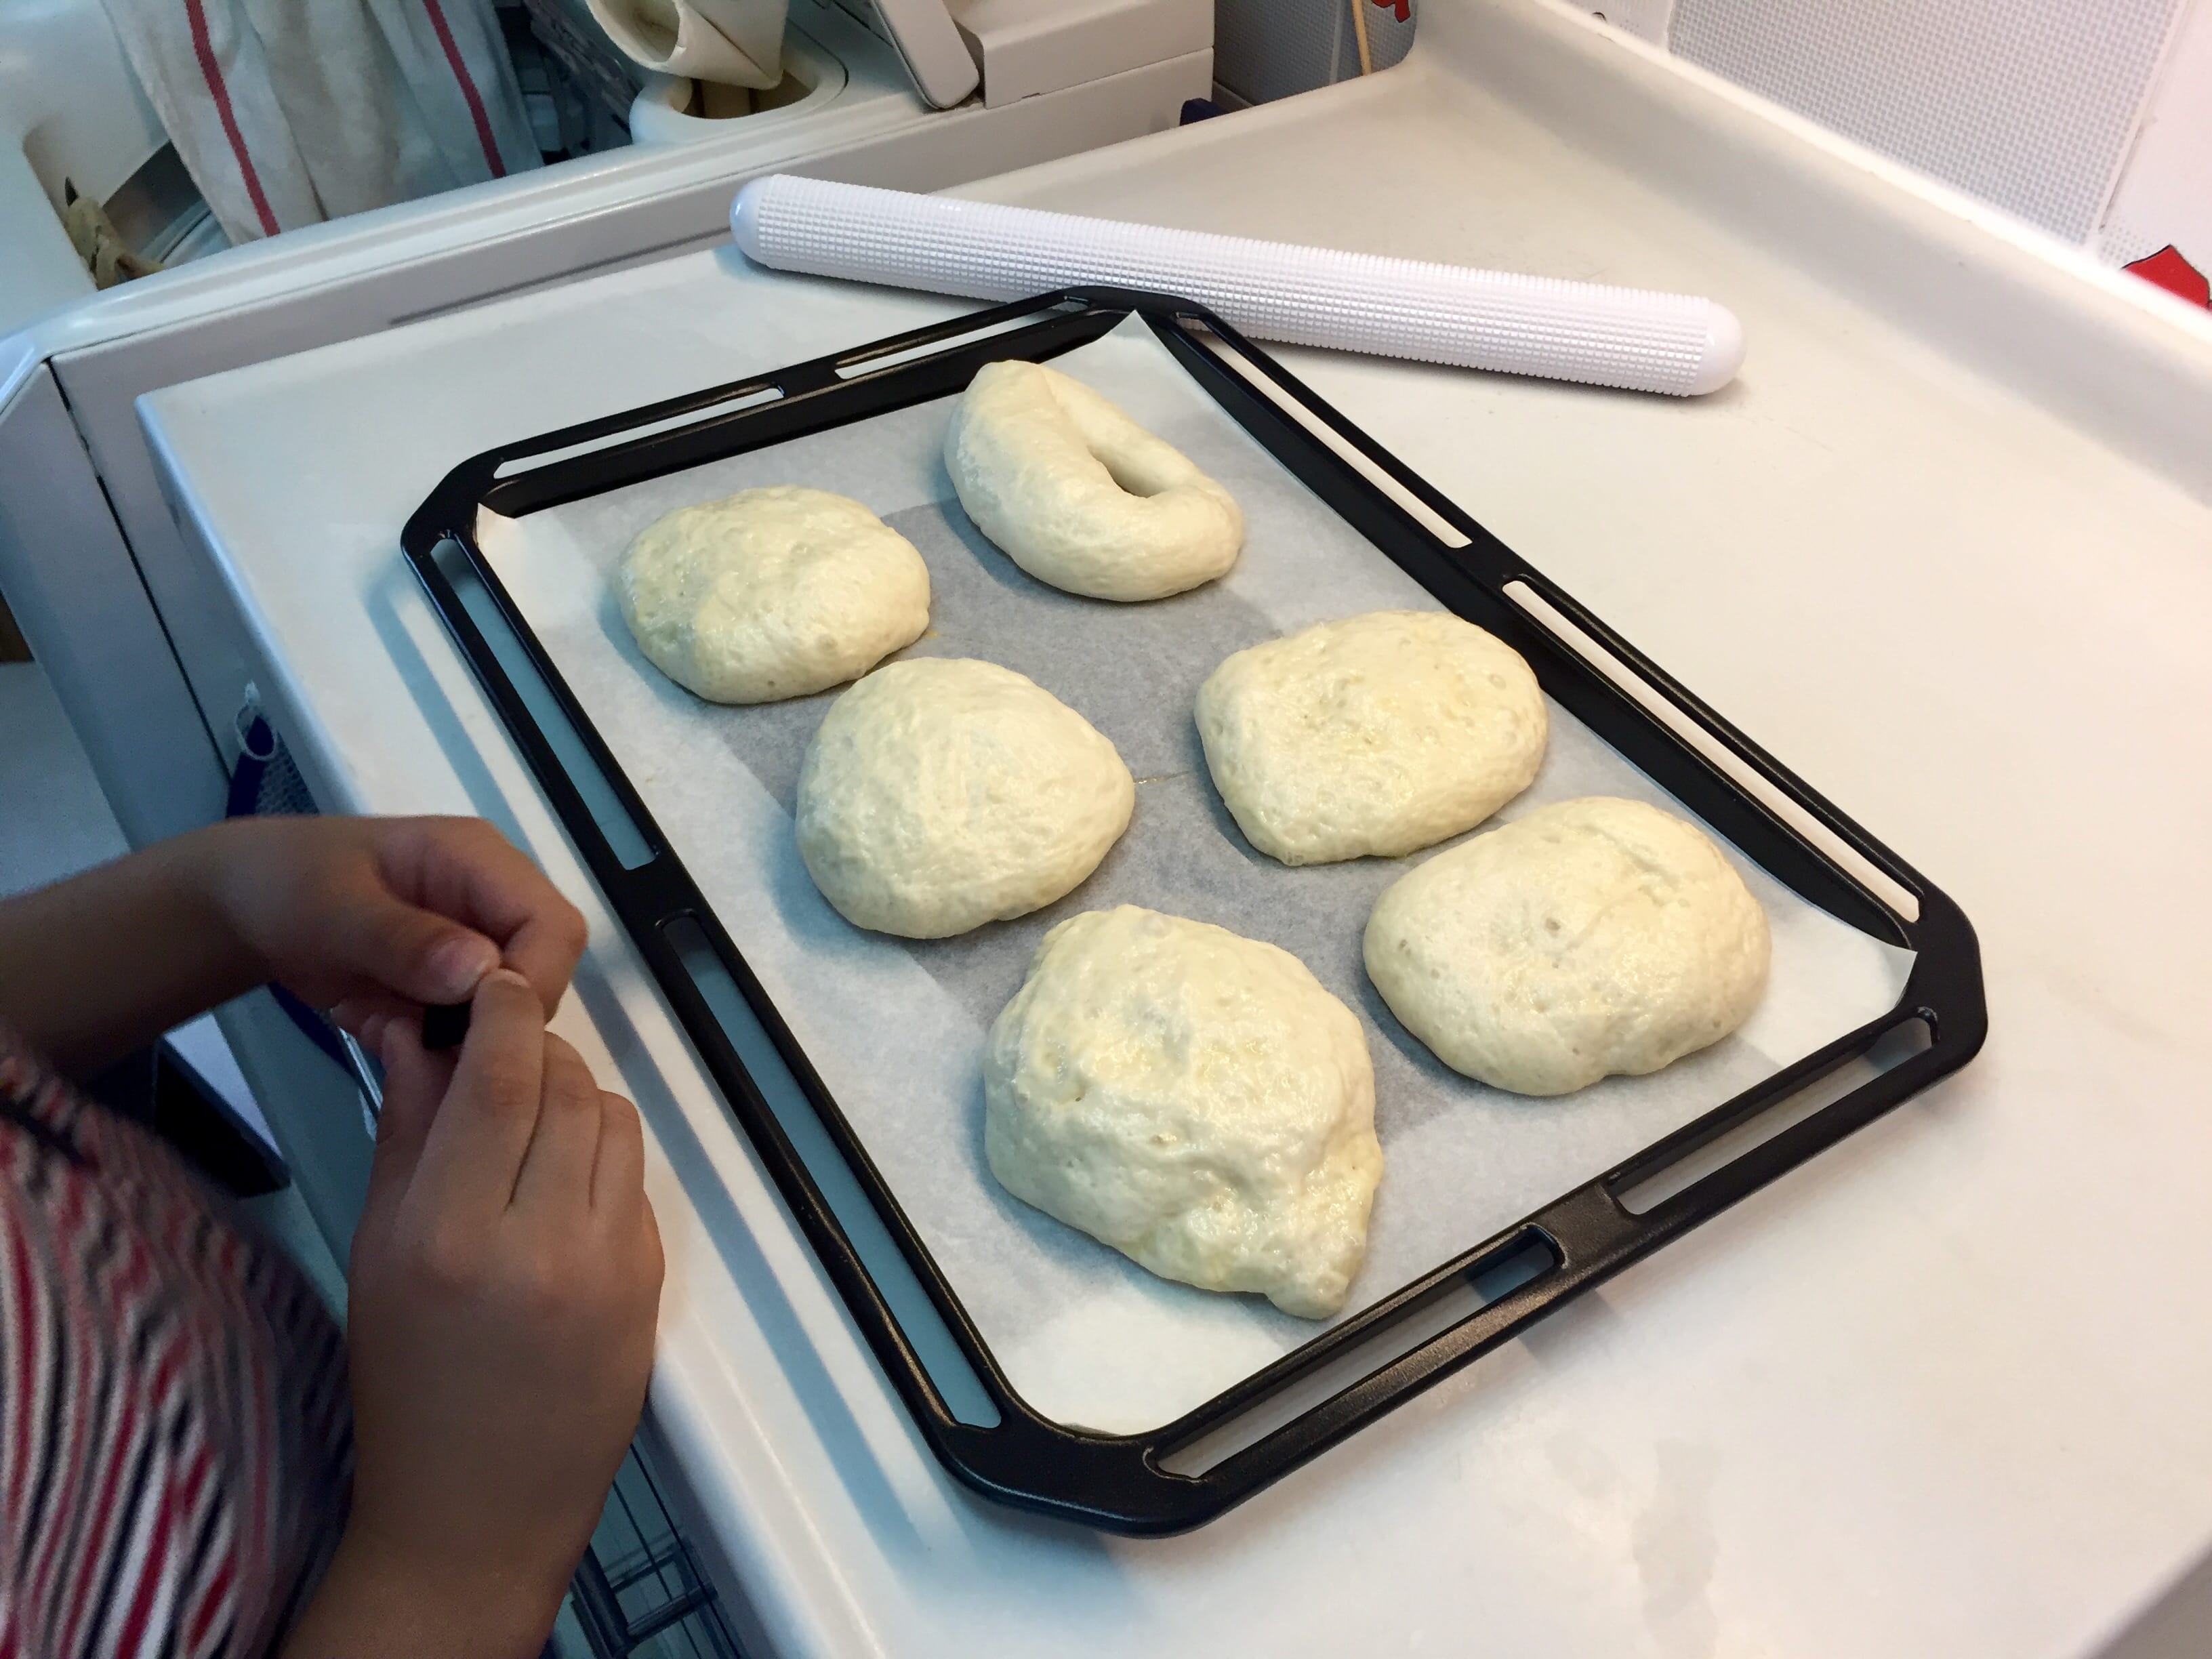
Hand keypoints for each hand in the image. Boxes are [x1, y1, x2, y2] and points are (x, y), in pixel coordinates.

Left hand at [201, 815, 587, 1034]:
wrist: (242, 904)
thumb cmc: (285, 885)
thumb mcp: (332, 909)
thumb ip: (403, 940)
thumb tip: (482, 973)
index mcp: (480, 861)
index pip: (554, 927)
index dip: (532, 982)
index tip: (473, 1028)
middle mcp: (493, 901)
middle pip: (542, 975)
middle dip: (485, 1019)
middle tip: (407, 1034)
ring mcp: (476, 943)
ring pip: (509, 1011)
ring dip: (449, 1035)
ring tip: (376, 1025)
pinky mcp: (454, 981)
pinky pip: (469, 1027)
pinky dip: (425, 1042)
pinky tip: (373, 1024)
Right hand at [290, 970, 662, 1657]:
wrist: (478, 1508)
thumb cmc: (406, 1379)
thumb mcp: (379, 1249)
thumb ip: (407, 1131)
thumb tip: (418, 1029)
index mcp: (451, 1233)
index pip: (502, 1075)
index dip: (505, 1011)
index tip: (496, 986)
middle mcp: (540, 1242)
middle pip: (566, 1085)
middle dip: (537, 1054)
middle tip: (502, 1060)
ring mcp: (609, 1264)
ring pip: (615, 1119)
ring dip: (576, 1101)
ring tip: (531, 1127)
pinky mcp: (651, 1282)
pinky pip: (636, 1178)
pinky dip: (601, 1161)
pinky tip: (561, 1191)